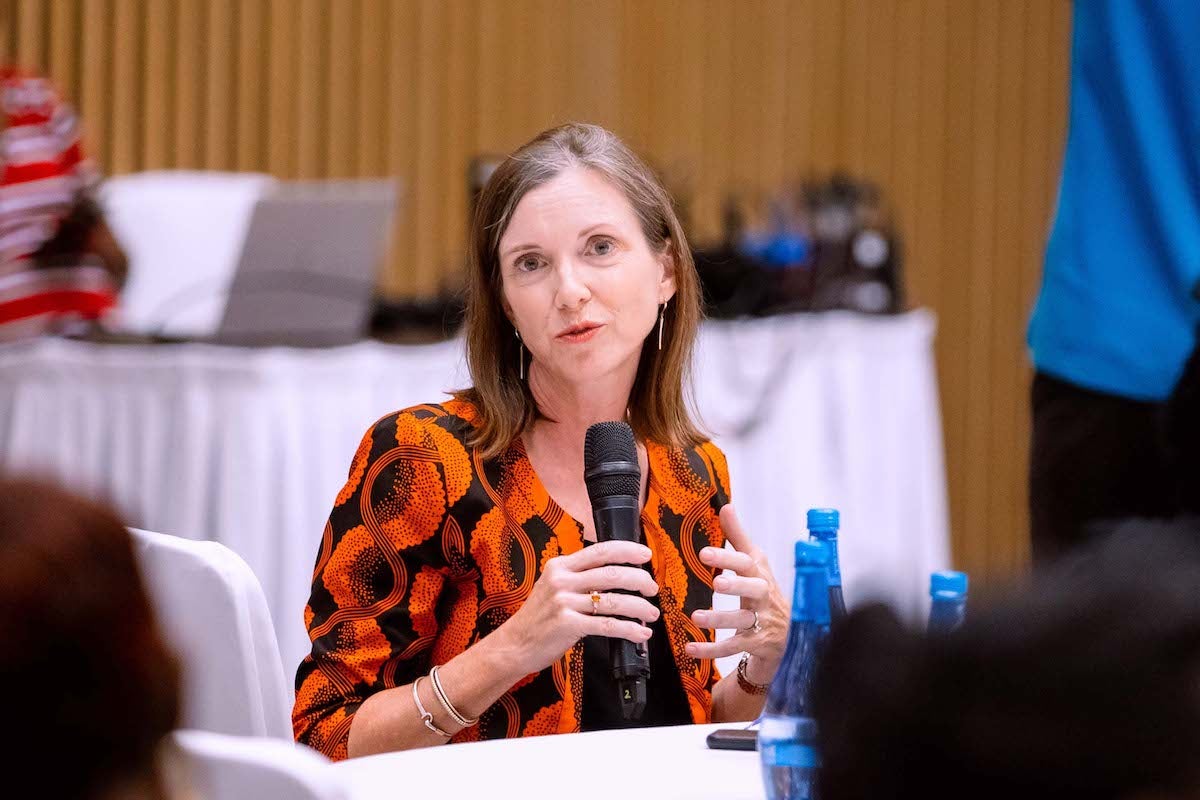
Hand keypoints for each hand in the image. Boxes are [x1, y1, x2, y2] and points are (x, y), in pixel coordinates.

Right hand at [497, 540, 659, 675]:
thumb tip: (616, 573)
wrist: (514, 644)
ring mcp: (564, 602)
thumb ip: (578, 576)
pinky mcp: (567, 625)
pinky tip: (640, 633)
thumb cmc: (538, 618)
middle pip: (612, 574)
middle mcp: (562, 580)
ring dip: (639, 607)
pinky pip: (607, 625)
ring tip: (651, 614)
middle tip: (652, 588)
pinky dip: (629, 629)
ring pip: (614, 601)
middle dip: (640, 580)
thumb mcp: (552, 586)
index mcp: (560, 566)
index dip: (627, 550)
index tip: (646, 554)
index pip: (601, 550)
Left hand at [687, 504, 787, 684]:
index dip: (727, 557)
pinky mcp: (755, 644)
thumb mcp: (755, 564)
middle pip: (754, 589)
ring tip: (696, 617)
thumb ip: (739, 537)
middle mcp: (764, 597)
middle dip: (736, 586)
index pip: (747, 563)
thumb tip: (726, 506)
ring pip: (743, 620)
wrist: (788, 634)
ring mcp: (761, 622)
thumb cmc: (765, 592)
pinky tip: (690, 648)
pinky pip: (733, 648)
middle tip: (716, 583)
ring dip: (720, 620)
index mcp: (761, 575)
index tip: (704, 553)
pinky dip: (711, 650)